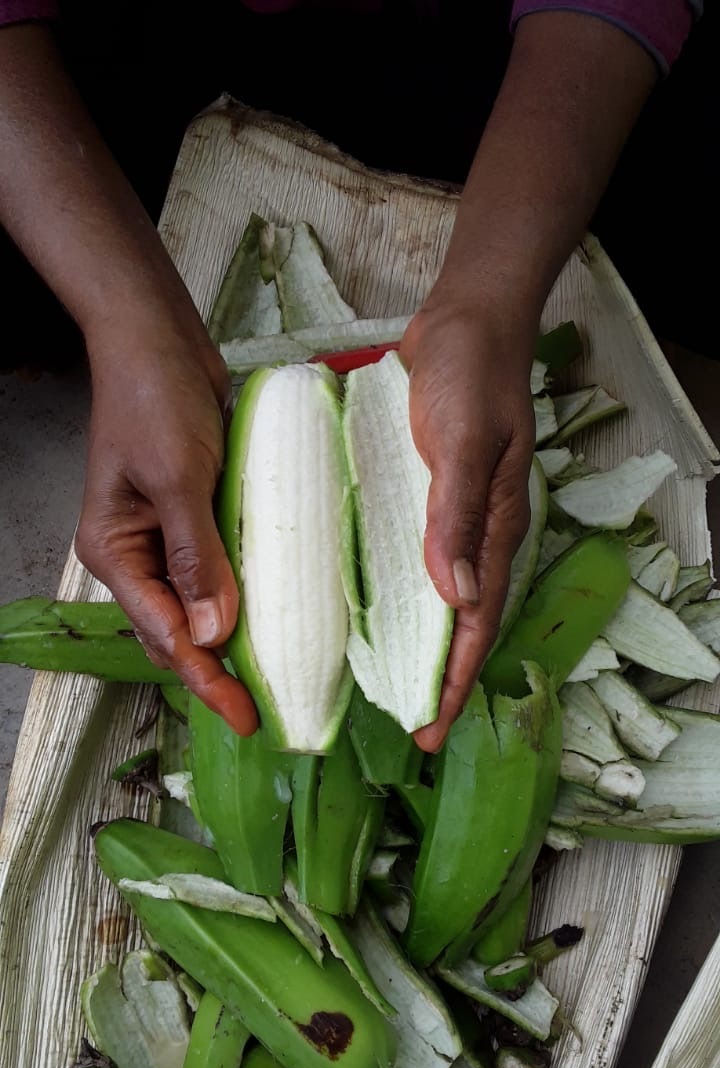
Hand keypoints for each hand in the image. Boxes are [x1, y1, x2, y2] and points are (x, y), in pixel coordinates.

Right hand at [74, 314, 257, 735]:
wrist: (158, 339)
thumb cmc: (155, 399)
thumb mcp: (179, 477)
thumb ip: (198, 557)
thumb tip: (216, 633)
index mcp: (115, 552)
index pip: (165, 633)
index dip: (205, 678)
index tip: (245, 716)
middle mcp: (135, 554)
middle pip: (175, 632)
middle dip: (215, 672)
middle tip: (263, 712)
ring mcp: (163, 539)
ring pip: (196, 608)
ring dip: (229, 641)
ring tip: (269, 680)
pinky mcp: (193, 519)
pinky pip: (216, 573)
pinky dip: (239, 598)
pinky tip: (271, 619)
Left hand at [400, 295, 535, 752]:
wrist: (467, 319)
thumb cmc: (470, 376)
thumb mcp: (461, 442)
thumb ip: (456, 515)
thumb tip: (458, 598)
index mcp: (492, 529)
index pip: (475, 622)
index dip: (454, 680)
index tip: (430, 729)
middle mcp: (473, 533)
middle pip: (459, 621)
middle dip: (437, 678)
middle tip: (409, 727)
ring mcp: (447, 516)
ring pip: (435, 596)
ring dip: (416, 644)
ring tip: (385, 685)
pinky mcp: (421, 496)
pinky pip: (409, 558)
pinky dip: (396, 594)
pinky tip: (367, 607)